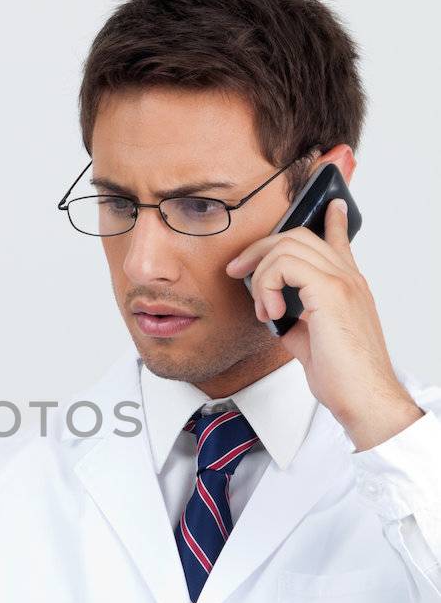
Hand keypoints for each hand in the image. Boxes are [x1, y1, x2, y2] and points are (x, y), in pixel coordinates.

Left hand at [224, 198, 423, 450]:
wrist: (364, 399)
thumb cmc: (345, 378)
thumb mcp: (310, 341)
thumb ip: (293, 319)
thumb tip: (272, 312)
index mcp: (348, 286)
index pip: (339, 240)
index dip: (331, 219)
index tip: (329, 204)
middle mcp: (348, 277)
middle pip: (298, 236)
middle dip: (259, 249)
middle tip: (238, 271)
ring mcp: (342, 281)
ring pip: (287, 246)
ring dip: (261, 276)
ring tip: (263, 309)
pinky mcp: (330, 291)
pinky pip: (285, 266)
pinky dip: (267, 286)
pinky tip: (271, 313)